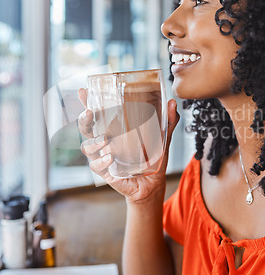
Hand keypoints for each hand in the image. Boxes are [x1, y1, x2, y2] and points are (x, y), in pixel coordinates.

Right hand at [78, 88, 178, 202]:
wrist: (152, 183)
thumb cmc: (152, 158)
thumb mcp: (162, 138)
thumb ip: (167, 121)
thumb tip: (172, 103)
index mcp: (114, 129)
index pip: (97, 113)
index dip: (87, 101)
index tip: (84, 91)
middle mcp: (104, 141)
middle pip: (85, 128)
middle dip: (83, 119)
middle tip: (90, 113)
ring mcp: (103, 156)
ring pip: (87, 147)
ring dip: (93, 141)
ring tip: (104, 139)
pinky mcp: (105, 171)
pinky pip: (96, 165)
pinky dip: (101, 161)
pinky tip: (109, 158)